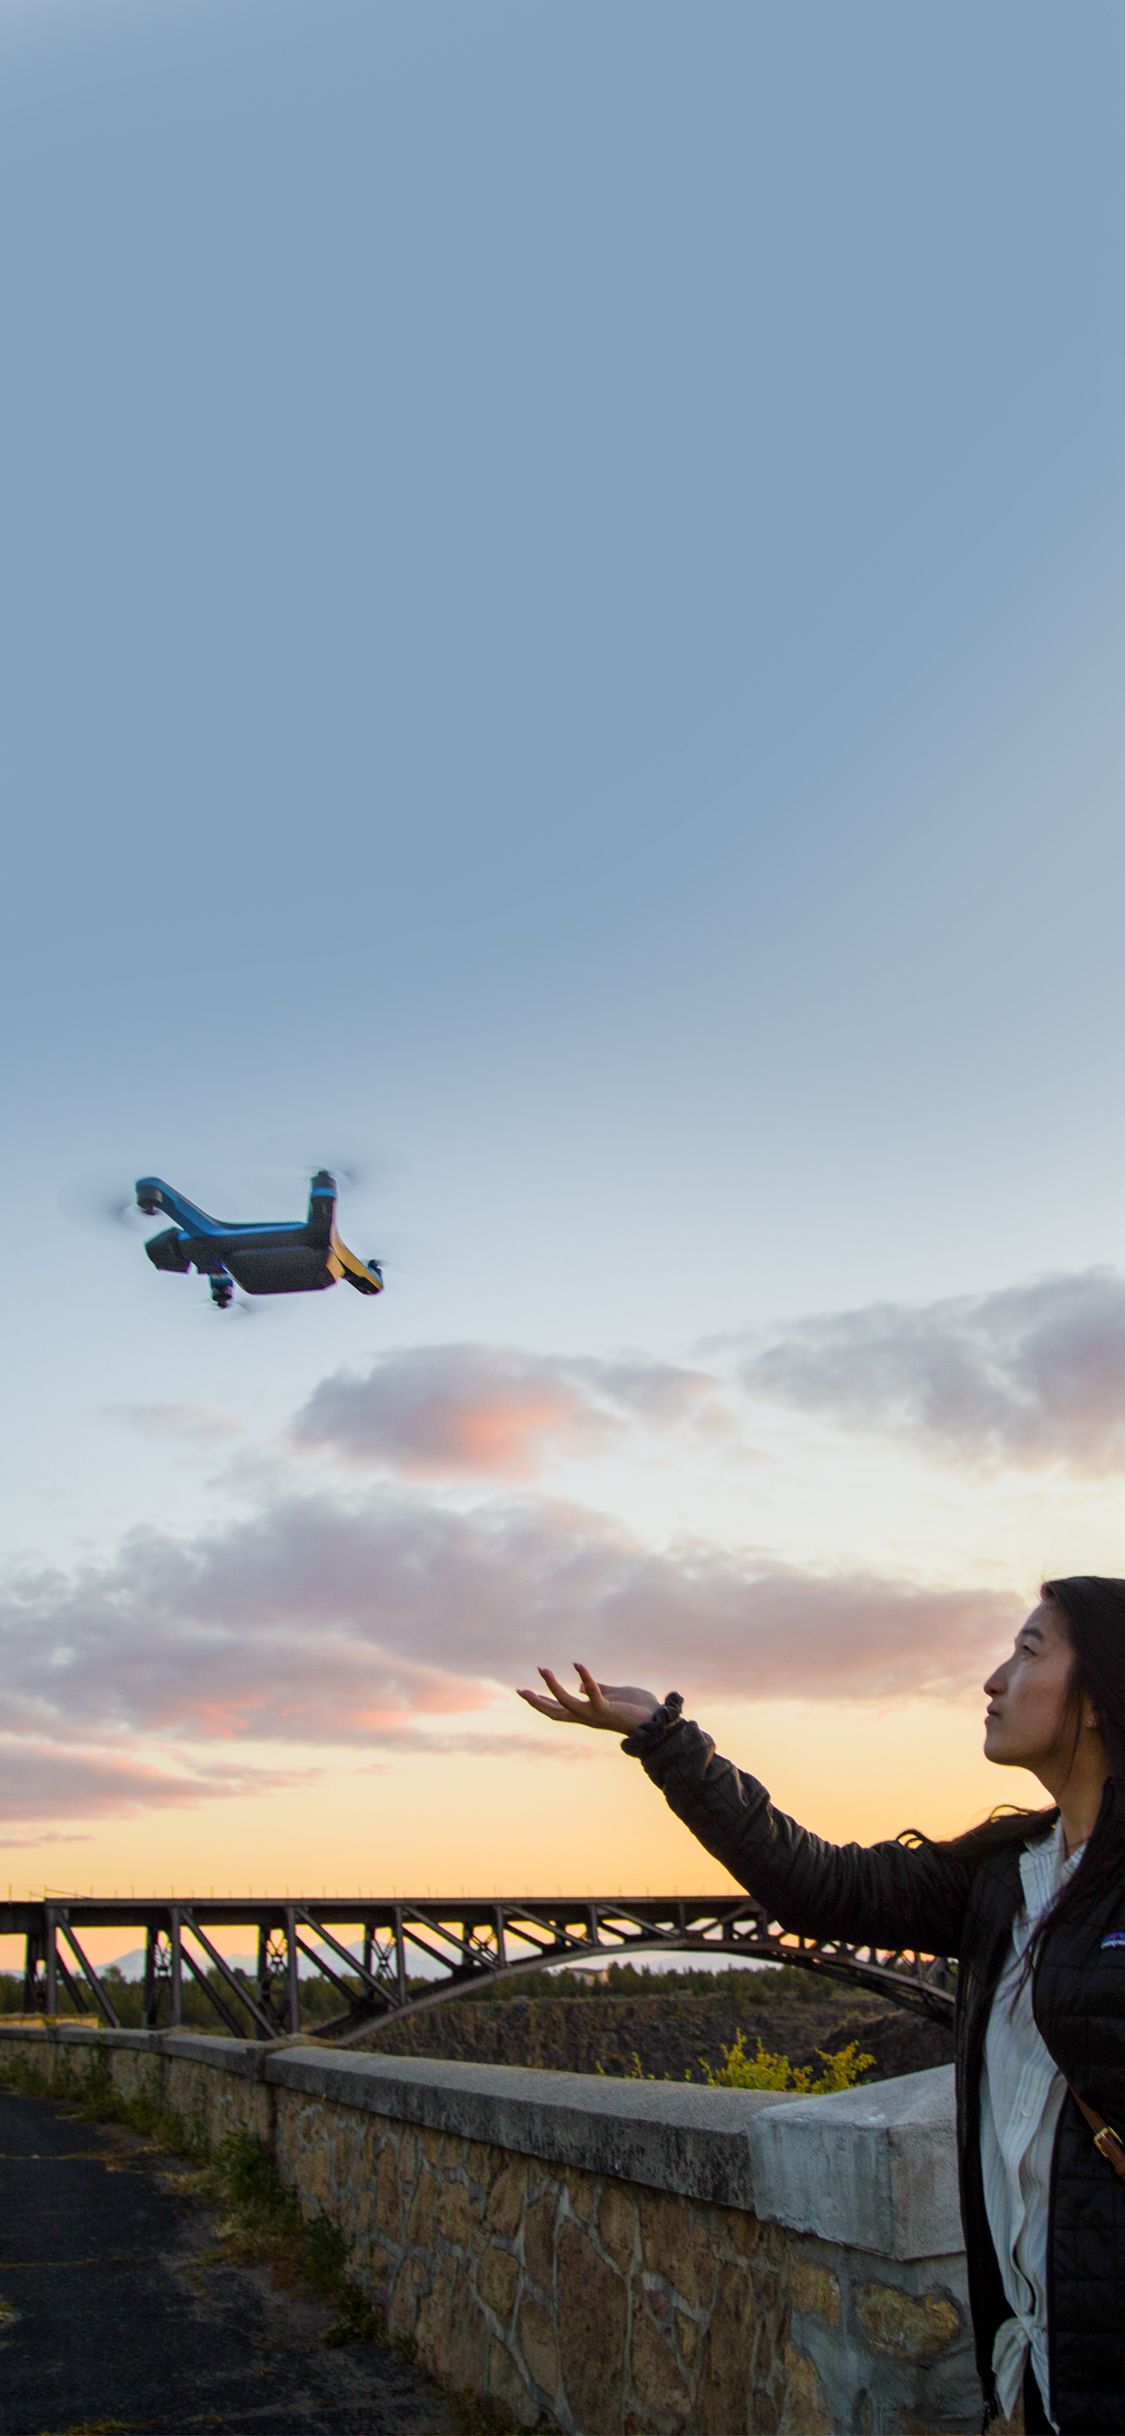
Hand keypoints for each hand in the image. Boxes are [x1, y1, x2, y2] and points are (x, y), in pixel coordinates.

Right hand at [516, 1661, 660, 1735]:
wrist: (658, 1720)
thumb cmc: (638, 1708)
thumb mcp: (613, 1694)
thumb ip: (596, 1689)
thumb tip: (579, 1686)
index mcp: (587, 1713)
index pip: (558, 1709)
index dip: (541, 1702)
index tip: (524, 1692)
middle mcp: (587, 1717)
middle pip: (555, 1712)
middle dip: (537, 1702)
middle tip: (520, 1690)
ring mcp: (596, 1715)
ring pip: (567, 1704)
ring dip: (553, 1687)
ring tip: (543, 1670)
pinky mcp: (607, 1710)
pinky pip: (593, 1694)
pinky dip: (585, 1679)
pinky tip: (577, 1664)